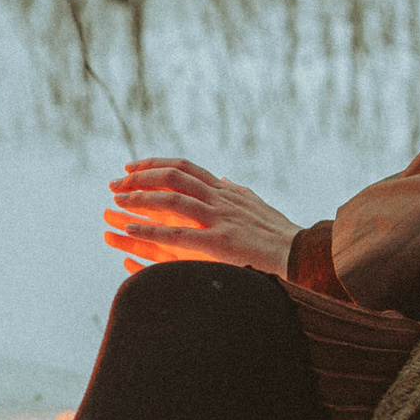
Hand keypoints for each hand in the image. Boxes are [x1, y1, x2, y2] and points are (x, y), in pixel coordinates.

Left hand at [102, 158, 295, 279]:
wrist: (304, 254)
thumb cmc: (283, 235)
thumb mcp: (259, 205)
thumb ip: (238, 192)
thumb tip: (222, 179)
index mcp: (226, 191)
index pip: (185, 168)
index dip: (155, 165)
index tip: (131, 167)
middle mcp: (221, 199)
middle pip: (173, 177)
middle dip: (140, 177)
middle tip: (115, 184)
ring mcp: (220, 219)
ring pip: (172, 201)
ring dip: (140, 199)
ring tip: (116, 202)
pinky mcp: (221, 242)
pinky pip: (178, 235)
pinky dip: (150, 231)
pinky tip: (128, 230)